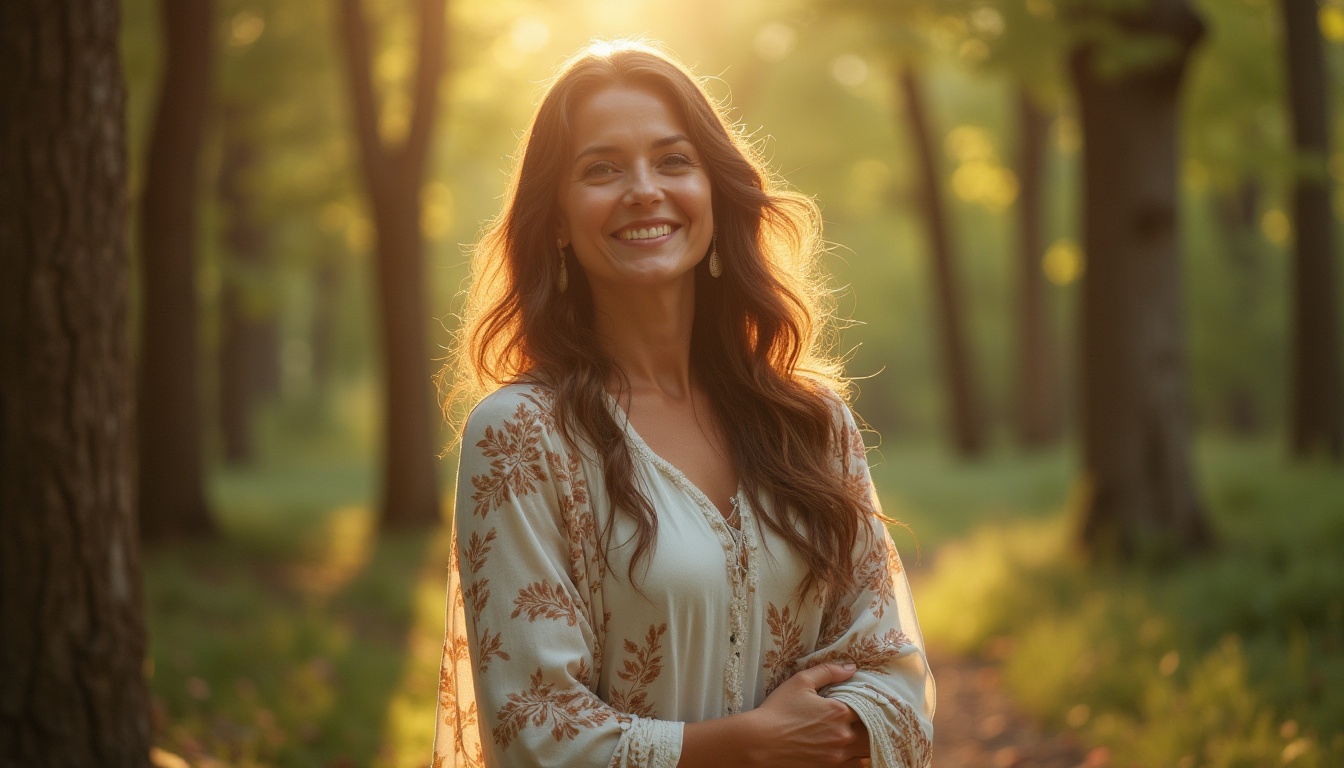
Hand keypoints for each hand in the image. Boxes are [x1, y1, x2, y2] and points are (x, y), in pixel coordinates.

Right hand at [741, 662, 871, 766]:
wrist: (759, 742)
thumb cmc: (778, 710)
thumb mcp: (800, 682)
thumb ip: (828, 671)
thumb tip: (851, 668)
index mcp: (839, 711)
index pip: (870, 706)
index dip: (870, 702)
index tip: (868, 700)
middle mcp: (843, 735)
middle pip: (873, 730)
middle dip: (872, 723)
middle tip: (866, 717)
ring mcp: (838, 755)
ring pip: (868, 750)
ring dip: (867, 741)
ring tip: (862, 734)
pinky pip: (856, 766)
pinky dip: (859, 758)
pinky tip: (854, 751)